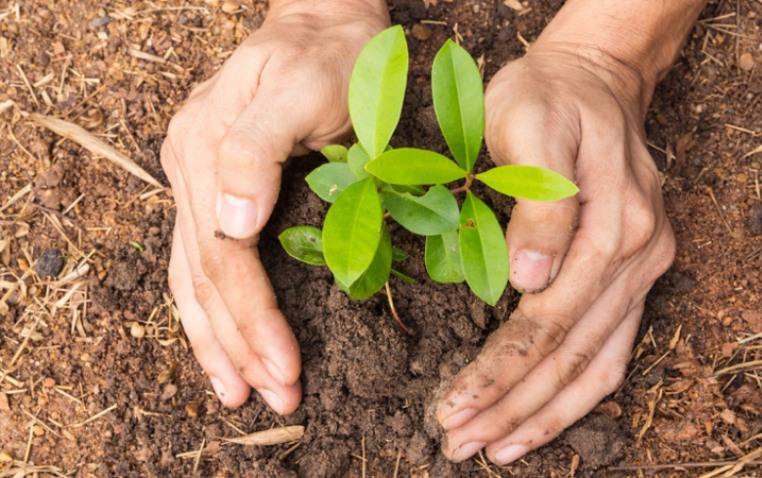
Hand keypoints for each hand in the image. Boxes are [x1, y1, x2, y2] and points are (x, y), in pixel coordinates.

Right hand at [160, 0, 387, 413]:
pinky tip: (223, 340)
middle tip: (275, 397)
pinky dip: (211, 307)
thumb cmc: (329, 55)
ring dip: (216, 340)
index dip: (253, 318)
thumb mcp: (300, 87)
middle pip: (204, 277)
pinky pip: (201, 258)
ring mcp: (196, 177)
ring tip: (237, 390)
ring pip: (191, 277)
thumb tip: (230, 225)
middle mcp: (190, 168)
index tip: (285, 368)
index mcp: (205, 149)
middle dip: (240, 344)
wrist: (325, 21)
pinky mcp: (215, 184)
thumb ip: (257, 149)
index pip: (223, 257)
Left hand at [434, 43, 675, 463]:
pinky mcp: (634, 275)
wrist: (596, 79)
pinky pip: (612, 350)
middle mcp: (638, 257)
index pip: (549, 321)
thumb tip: (530, 281)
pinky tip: (540, 421)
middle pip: (571, 354)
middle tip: (458, 444)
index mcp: (613, 225)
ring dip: (543, 414)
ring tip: (494, 450)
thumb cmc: (548, 97)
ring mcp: (643, 269)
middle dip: (512, 406)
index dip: (500, 370)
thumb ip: (538, 202)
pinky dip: (576, 394)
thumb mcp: (529, 125)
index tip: (454, 407)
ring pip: (597, 365)